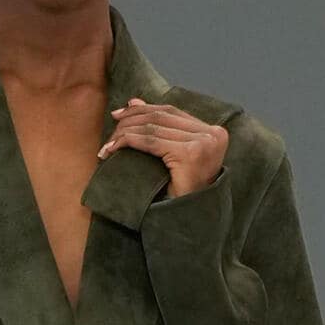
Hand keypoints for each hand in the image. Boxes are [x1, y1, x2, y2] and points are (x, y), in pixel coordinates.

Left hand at [96, 96, 227, 197]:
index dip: (144, 109)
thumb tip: (133, 101)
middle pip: (163, 117)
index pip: (172, 112)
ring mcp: (204, 143)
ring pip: (154, 129)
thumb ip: (160, 128)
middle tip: (113, 122)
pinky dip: (128, 142)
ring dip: (126, 132)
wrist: (188, 223)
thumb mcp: (172, 156)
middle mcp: (213, 134)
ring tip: (109, 141)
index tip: (121, 112)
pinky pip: (152, 142)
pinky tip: (112, 148)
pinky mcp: (190, 154)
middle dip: (133, 119)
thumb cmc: (182, 194)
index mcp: (214, 132)